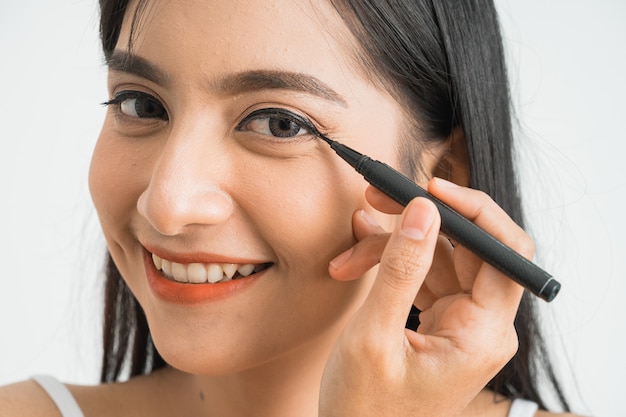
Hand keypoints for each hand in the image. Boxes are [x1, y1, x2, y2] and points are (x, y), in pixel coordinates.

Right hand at [319, 178, 528, 416]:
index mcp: (483, 334)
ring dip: (393, 246)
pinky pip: (423, 276)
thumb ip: (401, 270)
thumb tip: (424, 212)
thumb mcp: (374, 336)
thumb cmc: (365, 408)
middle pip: (467, 247)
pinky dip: (391, 264)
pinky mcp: (442, 322)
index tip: (429, 188)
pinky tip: (357, 260)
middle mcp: (482, 325)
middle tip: (378, 199)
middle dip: (420, 220)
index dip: (474, 210)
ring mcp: (462, 323)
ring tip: (350, 251)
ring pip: (438, 257)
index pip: (505, 252)